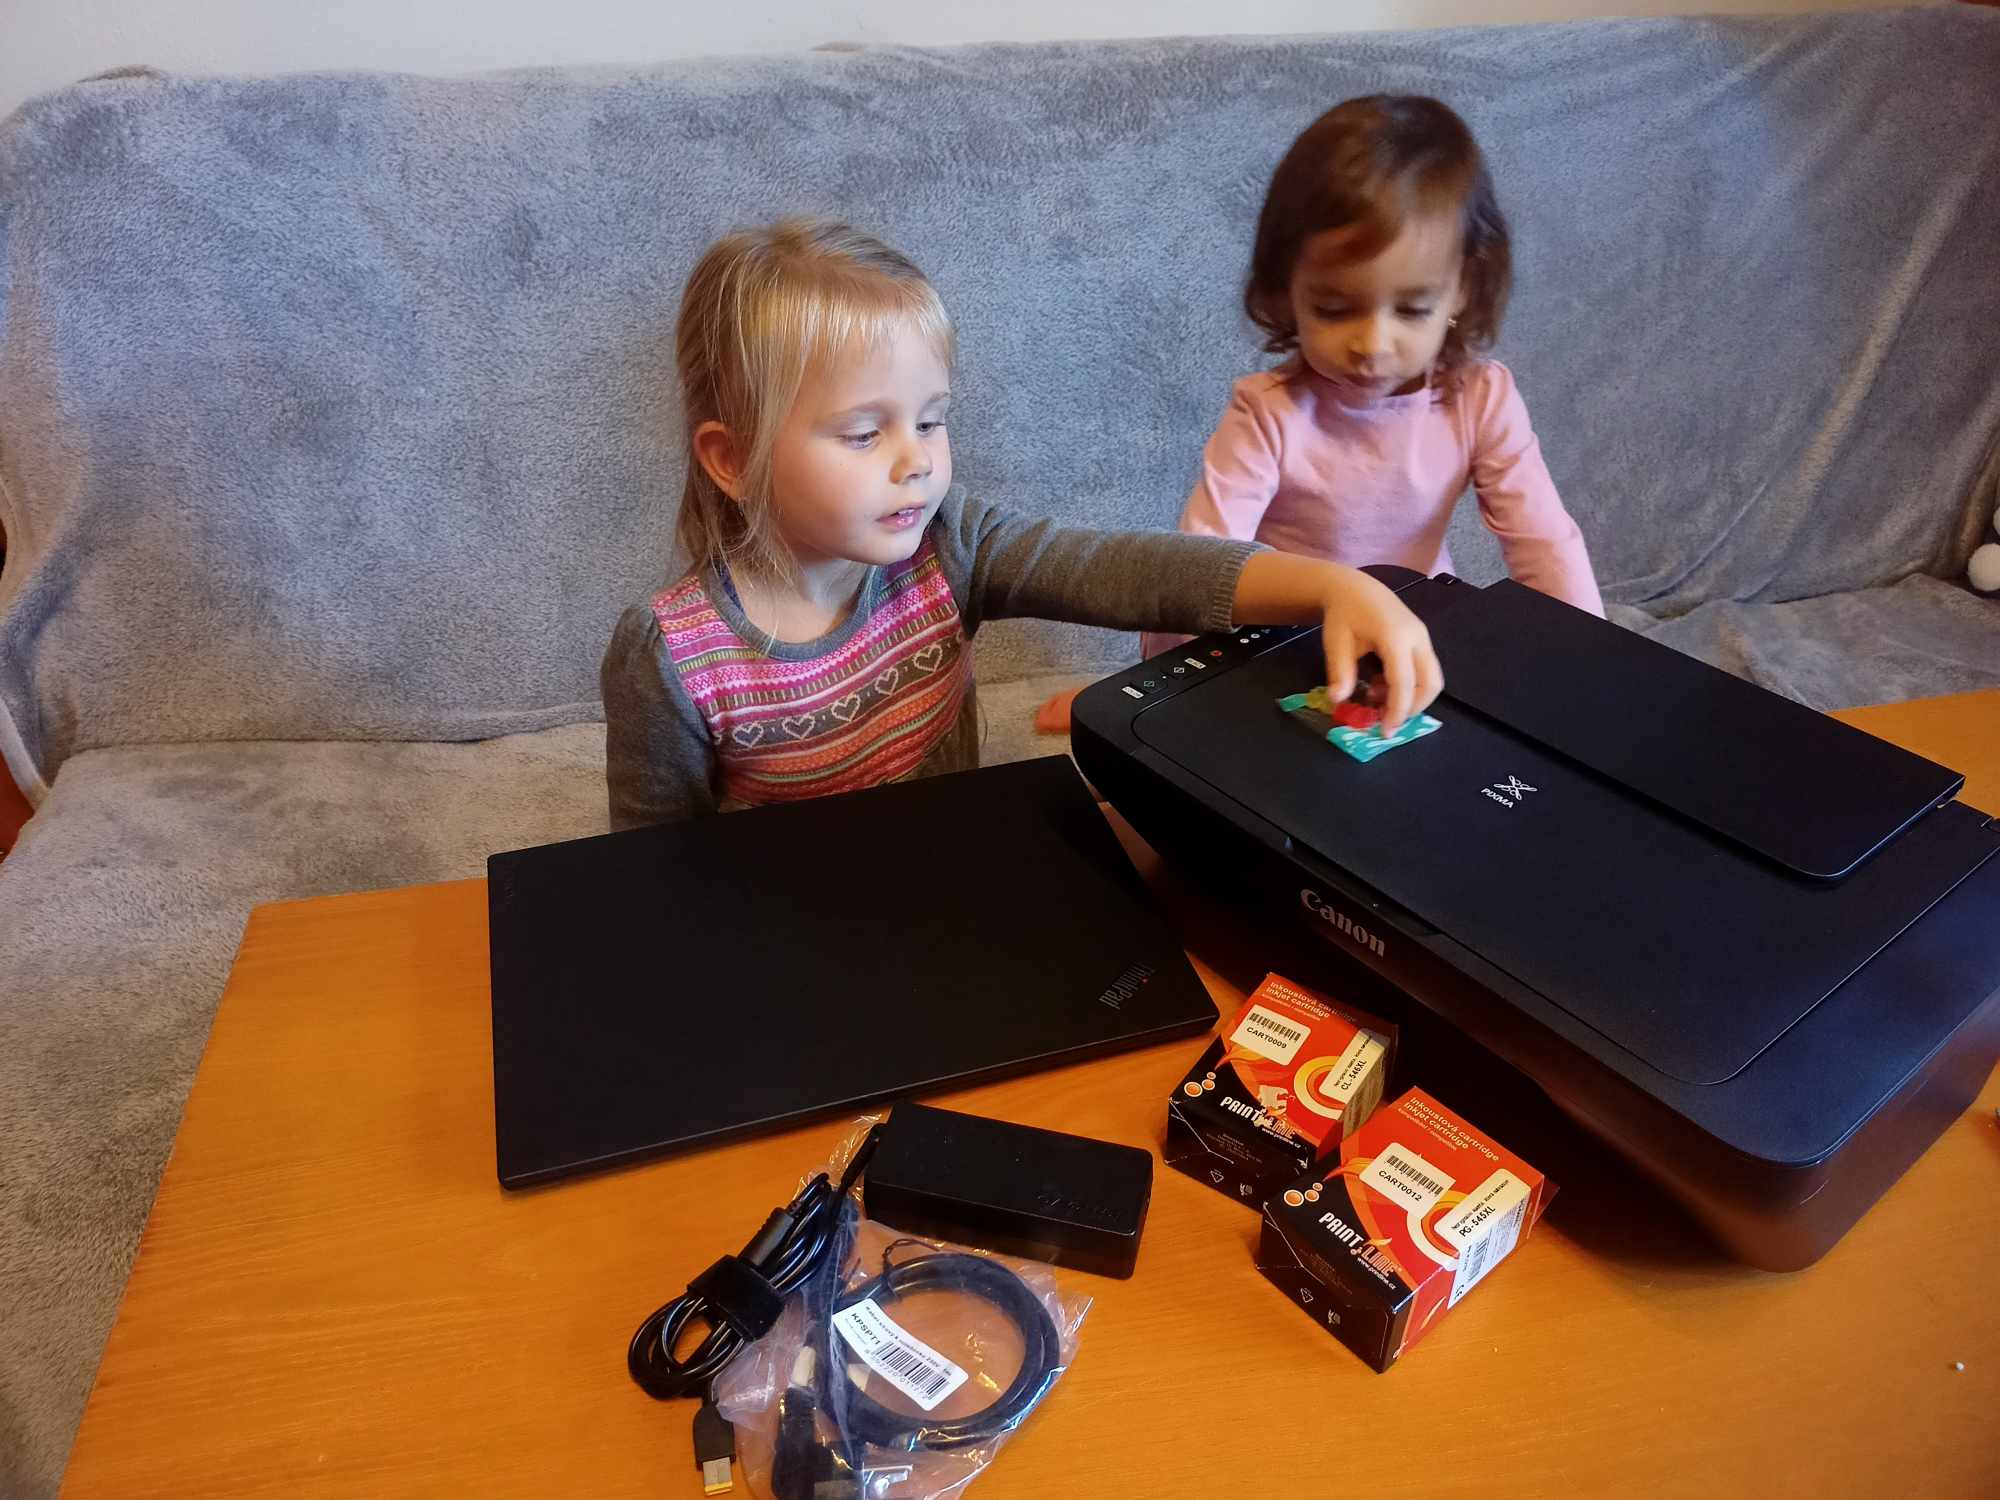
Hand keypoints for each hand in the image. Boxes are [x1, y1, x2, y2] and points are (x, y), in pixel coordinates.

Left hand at [1231, 552, 1443, 732]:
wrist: (1355, 588)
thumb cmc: (1344, 613)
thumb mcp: (1336, 642)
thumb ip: (1340, 672)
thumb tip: (1338, 700)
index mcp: (1395, 636)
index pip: (1404, 681)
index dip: (1397, 710)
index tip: (1385, 732)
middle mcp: (1417, 637)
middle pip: (1430, 683)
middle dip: (1412, 708)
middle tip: (1385, 720)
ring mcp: (1423, 638)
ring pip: (1432, 679)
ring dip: (1410, 698)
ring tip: (1376, 696)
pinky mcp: (1422, 641)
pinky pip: (1425, 671)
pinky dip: (1409, 686)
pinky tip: (1381, 684)